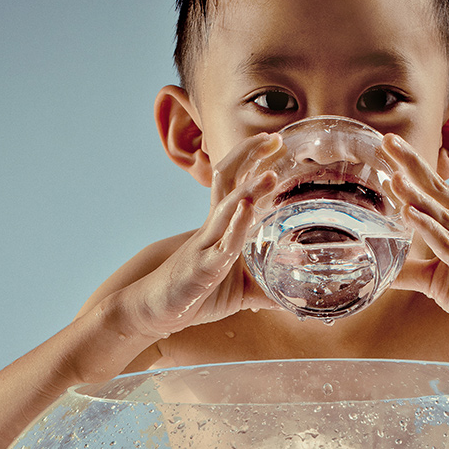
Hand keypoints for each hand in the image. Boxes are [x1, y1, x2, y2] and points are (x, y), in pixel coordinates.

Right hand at [128, 132, 283, 336]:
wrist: (154, 312)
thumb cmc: (195, 295)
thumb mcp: (239, 291)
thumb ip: (266, 288)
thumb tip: (293, 295)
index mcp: (220, 226)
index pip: (236, 183)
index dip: (253, 161)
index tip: (275, 142)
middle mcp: (212, 227)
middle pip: (227, 180)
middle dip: (248, 155)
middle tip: (272, 137)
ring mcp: (205, 244)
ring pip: (226, 207)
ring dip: (249, 188)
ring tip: (270, 173)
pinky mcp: (203, 266)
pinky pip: (223, 243)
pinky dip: (237, 225)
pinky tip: (248, 209)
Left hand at [382, 134, 448, 354]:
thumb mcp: (436, 279)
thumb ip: (409, 271)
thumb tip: (379, 270)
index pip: (434, 188)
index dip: (412, 166)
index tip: (390, 144)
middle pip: (438, 190)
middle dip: (412, 165)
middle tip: (389, 140)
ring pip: (441, 214)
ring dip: (416, 195)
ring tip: (394, 176)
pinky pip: (448, 244)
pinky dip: (428, 228)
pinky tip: (410, 214)